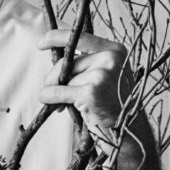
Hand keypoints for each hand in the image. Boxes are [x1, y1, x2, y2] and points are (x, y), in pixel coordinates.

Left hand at [38, 28, 137, 160]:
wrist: (129, 132)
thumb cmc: (114, 105)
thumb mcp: (106, 77)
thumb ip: (86, 65)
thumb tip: (55, 62)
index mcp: (115, 50)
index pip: (80, 37)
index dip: (56, 37)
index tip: (41, 43)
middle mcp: (110, 58)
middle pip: (67, 61)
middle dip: (53, 77)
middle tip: (52, 91)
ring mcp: (102, 74)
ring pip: (63, 78)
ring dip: (55, 92)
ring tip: (64, 105)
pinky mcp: (91, 91)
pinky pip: (57, 91)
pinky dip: (50, 98)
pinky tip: (56, 106)